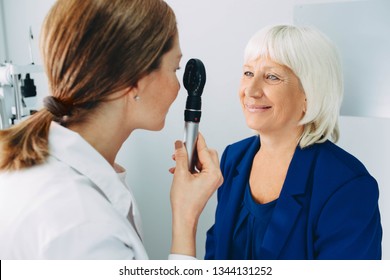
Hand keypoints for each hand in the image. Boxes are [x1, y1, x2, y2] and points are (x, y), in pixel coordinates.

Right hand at [169, 133, 222, 255]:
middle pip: (207, 153)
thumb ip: (181, 156)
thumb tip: (180, 145)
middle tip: (182, 148)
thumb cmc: (185, 202)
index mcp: (213, 173)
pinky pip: (201, 168)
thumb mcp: (180, 174)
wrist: (185, 217)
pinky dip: (191, 166)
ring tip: (178, 161)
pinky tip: (179, 169)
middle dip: (193, 151)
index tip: (192, 132)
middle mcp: (216, 176)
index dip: (197, 140)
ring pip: (203, 161)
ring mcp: (213, 180)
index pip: (205, 150)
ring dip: (190, 159)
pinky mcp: (208, 183)